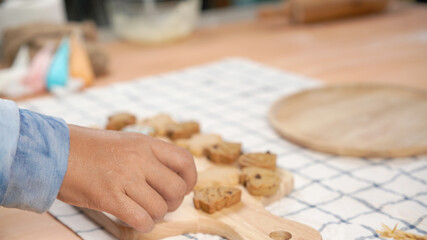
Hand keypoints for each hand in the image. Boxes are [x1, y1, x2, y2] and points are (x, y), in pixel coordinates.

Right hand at [58, 125, 196, 231]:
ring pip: (160, 207)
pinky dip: (144, 225)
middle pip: (176, 188)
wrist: (55, 152)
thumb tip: (171, 178)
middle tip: (161, 203)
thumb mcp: (126, 142)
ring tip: (145, 211)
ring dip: (156, 215)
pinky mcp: (109, 197)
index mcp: (145, 143)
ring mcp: (124, 178)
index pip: (184, 160)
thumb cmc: (91, 150)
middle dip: (173, 202)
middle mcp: (139, 159)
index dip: (190, 178)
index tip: (183, 187)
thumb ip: (149, 156)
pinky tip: (137, 222)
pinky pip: (141, 219)